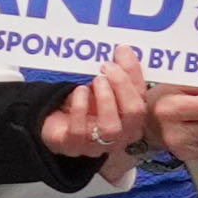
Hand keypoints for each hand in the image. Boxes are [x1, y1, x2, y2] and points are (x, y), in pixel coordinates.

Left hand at [37, 48, 161, 164]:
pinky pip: (79, 132)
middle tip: (108, 67)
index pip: (142, 98)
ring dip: (106, 99)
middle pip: (134, 114)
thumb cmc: (84, 105)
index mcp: (131, 119)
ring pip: (111, 128)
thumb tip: (124, 50)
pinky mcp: (73, 146)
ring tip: (97, 80)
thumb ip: (117, 73)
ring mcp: (98, 145)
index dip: (134, 76)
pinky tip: (79, 91)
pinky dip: (81, 108)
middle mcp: (121, 135)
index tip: (122, 53)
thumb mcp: (103, 88)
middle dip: (122, 86)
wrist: (55, 123)